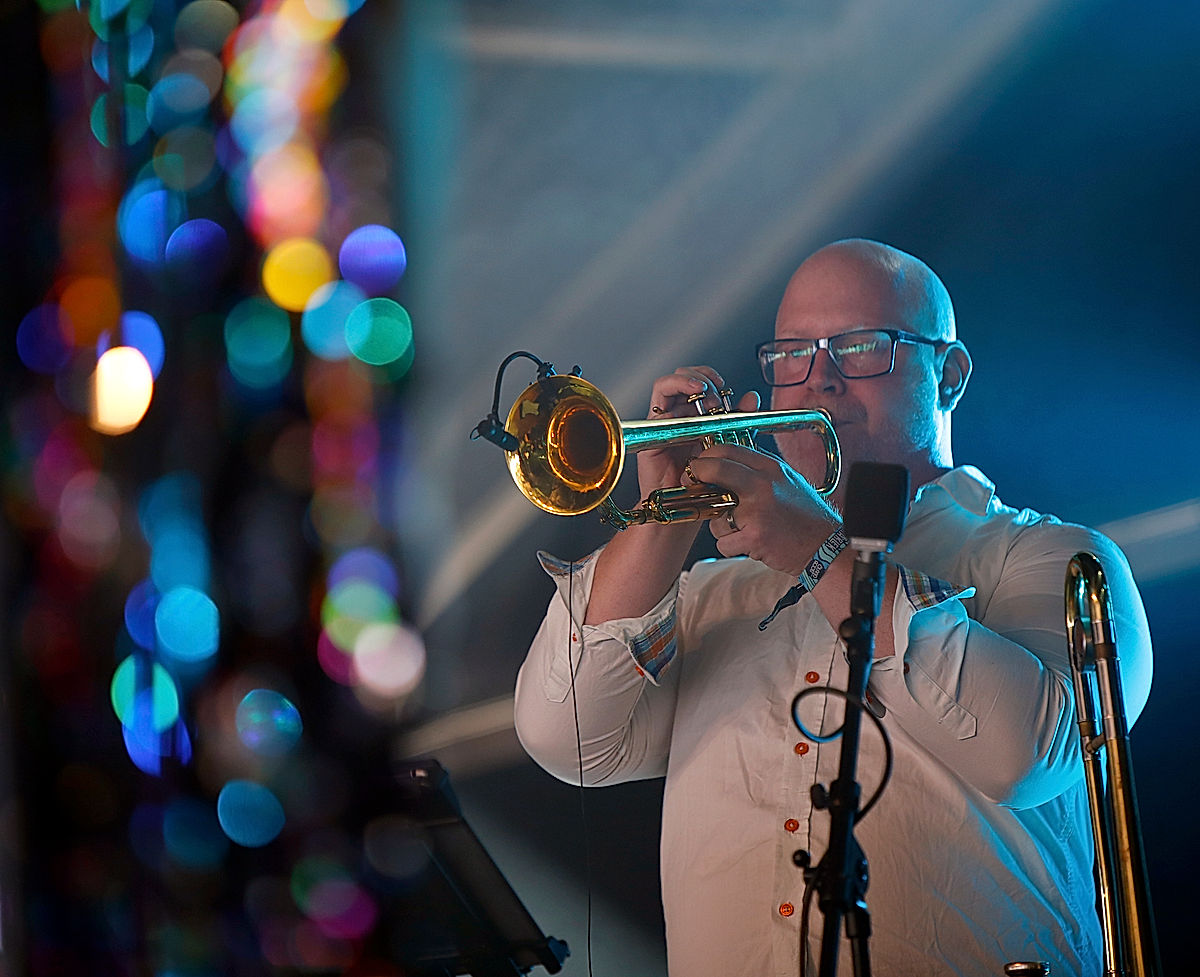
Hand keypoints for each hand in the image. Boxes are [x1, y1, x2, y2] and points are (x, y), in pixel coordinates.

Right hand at [637, 366, 755, 500]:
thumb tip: (751, 397)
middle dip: (700, 379)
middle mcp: (677, 416)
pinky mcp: (652, 433)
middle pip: (681, 378)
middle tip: (716, 395)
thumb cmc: (704, 481)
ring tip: (704, 396)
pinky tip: (689, 401)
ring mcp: (663, 423)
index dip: (709, 376)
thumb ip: (738, 421)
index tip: (724, 386)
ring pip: (667, 385)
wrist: (687, 507)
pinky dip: (673, 395)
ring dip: (688, 384)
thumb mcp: (728, 445)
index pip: (697, 382)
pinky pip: (657, 406)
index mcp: (694, 416)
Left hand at [691, 443, 841, 576]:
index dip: (706, 456)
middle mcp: (763, 485)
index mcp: (770, 469)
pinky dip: (731, 546)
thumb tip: (724, 463)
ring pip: (715, 514)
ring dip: (721, 526)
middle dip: (696, 476)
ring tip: (743, 529)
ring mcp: (757, 511)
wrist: (825, 546)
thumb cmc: (805, 516)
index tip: (697, 465)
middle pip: (715, 469)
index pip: (728, 449)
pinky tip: (749, 543)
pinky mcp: (754, 536)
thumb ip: (758, 470)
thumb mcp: (786, 480)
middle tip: (692, 484)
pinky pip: (722, 541)